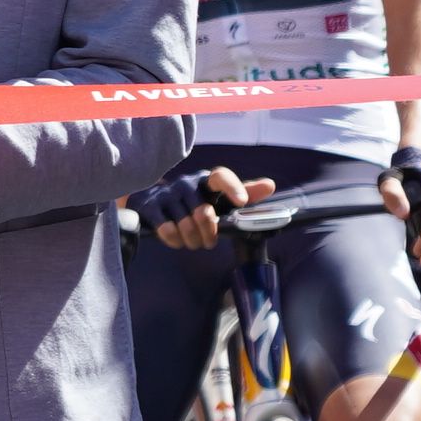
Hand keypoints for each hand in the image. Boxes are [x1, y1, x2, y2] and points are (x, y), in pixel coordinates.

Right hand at [149, 167, 272, 251]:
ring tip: (193, 243)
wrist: (151, 199)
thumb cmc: (194, 200)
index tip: (241, 201)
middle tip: (208, 243)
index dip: (232, 187)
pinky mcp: (150, 205)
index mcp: (206, 180)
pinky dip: (174, 240)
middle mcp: (187, 183)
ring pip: (185, 224)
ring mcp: (167, 193)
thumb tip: (270, 185)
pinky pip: (167, 228)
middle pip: (203, 213)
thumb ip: (244, 192)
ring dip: (192, 240)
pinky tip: (177, 240)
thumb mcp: (218, 197)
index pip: (221, 177)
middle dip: (208, 234)